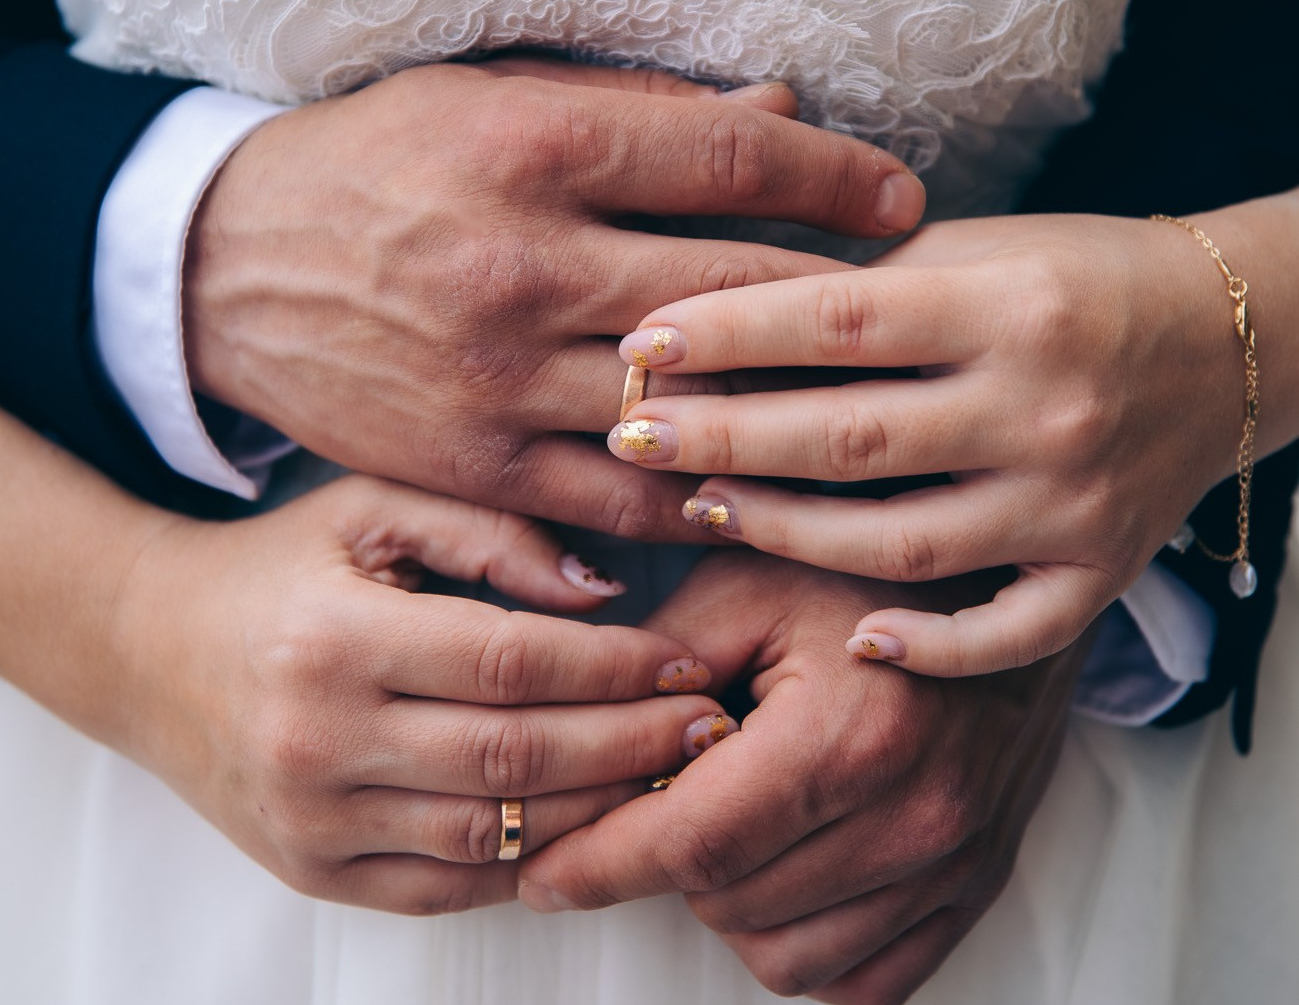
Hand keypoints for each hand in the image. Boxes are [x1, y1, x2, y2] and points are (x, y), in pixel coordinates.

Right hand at [109, 475, 727, 913]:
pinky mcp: (313, 871)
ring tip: (672, 777)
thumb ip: (488, 533)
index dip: (616, 667)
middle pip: (516, 756)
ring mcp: (312, 822)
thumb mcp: (370, 507)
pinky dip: (532, 861)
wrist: (148, 650)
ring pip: (495, 835)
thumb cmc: (276, 565)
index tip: (687, 661)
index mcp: (335, 639)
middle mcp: (318, 740)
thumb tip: (601, 591)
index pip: (512, 662)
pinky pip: (449, 884)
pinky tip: (592, 827)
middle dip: (632, 744)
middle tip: (709, 726)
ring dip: (600, 811)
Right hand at [183, 56, 922, 539]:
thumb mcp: (488, 98)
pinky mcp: (473, 468)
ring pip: (692, 414)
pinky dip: (702, 502)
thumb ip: (637, 107)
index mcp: (532, 151)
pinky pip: (618, 507)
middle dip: (845, 302)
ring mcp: (497, 382)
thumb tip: (779, 105)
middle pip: (737, 293)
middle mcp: (521, 268)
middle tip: (914, 312)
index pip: (731, 157)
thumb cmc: (375, 163)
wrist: (231, 270)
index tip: (902, 198)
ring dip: (792, 416)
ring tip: (867, 414)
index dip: (837, 174)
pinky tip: (764, 493)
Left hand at [518, 554, 1084, 1001]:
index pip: (694, 842)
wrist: (996, 587)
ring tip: (732, 810)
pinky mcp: (974, 889)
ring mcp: (954, 864)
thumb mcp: (747, 580)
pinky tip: (785, 862)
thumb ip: (657, 663)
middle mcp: (916, 816)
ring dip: (730, 900)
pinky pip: (858, 980)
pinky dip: (800, 938)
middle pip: (728, 903)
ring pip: (783, 957)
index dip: (600, 863)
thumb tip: (572, 746)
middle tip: (663, 786)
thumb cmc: (859, 574)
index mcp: (850, 734)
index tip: (540, 873)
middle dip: (665, 858)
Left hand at [606, 212, 1243, 672]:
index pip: (839, 323)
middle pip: (851, 438)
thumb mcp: (969, 249)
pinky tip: (857, 635)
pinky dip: (932, 646)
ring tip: (700, 508)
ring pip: (904, 544)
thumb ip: (859, 286)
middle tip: (630, 436)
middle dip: (723, 440)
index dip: (729, 332)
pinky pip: (1010, 632)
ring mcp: (1077, 501)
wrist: (1224, 338)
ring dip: (787, 533)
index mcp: (1009, 305)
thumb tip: (719, 316)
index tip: (640, 344)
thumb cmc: (1068, 277)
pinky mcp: (1104, 570)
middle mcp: (1045, 406)